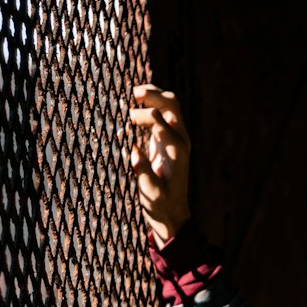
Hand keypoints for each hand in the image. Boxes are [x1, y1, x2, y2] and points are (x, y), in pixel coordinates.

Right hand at [128, 84, 191, 244]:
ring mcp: (175, 137)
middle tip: (132, 94)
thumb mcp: (151, 193)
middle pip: (171, 104)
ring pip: (169, 105)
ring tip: (133, 95)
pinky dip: (148, 107)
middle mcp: (179, 139)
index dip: (144, 117)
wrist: (173, 212)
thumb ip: (143, 172)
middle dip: (153, 95)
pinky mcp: (168, 139)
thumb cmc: (161, 204)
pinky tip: (131, 111)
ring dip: (152, 96)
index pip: (162, 122)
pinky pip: (162, 114)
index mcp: (177, 151)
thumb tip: (132, 150)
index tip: (126, 121)